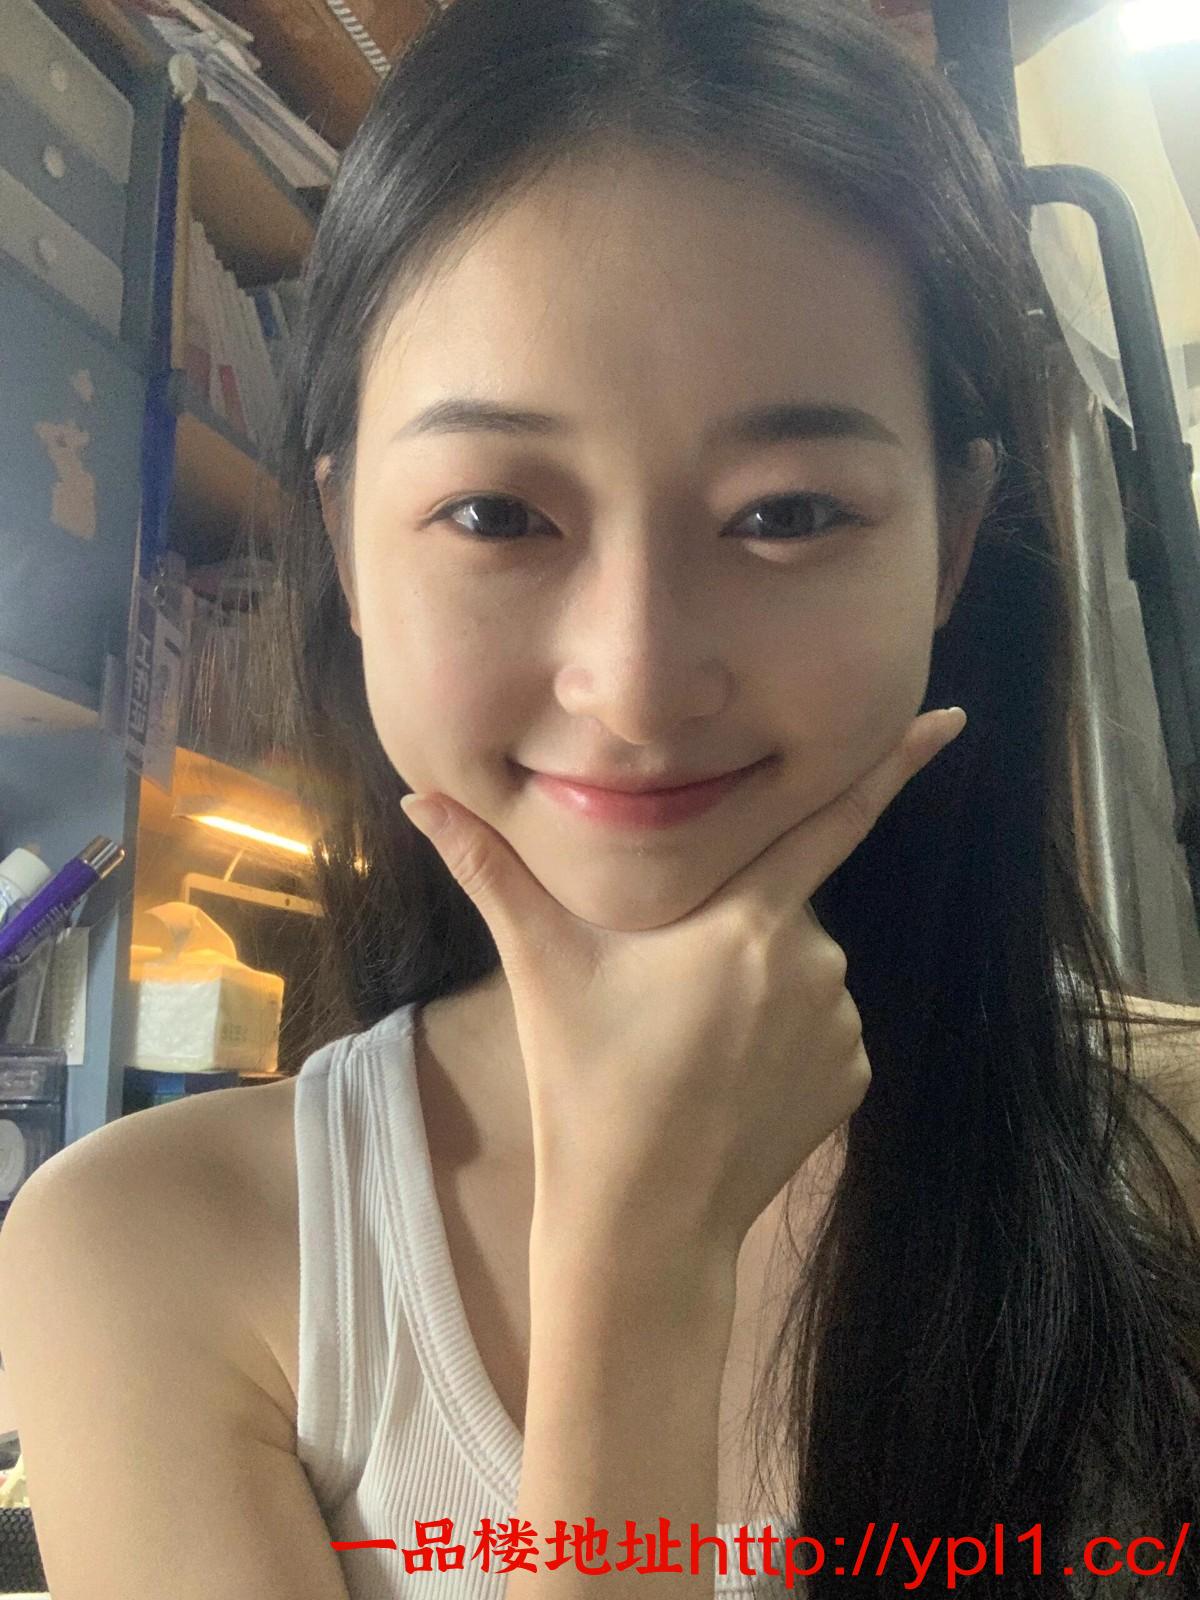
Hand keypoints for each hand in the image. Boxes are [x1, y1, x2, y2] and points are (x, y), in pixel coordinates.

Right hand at [400, 709, 965, 1255]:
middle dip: (730, 931)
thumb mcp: (541, 967)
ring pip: (799, 972)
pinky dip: (783, 1040)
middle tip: (663, 996)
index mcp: (749, 921)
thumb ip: (489, 872)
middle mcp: (816, 964)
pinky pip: (821, 1030)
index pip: (830, 821)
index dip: (892, 766)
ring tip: (687, 1047)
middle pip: (778, 909)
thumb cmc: (586, 1082)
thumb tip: (417, 798)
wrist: (640, 1222)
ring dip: (755, 988)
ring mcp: (841, 1027)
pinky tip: (728, 1080)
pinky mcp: (852, 1081)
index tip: (953, 718)